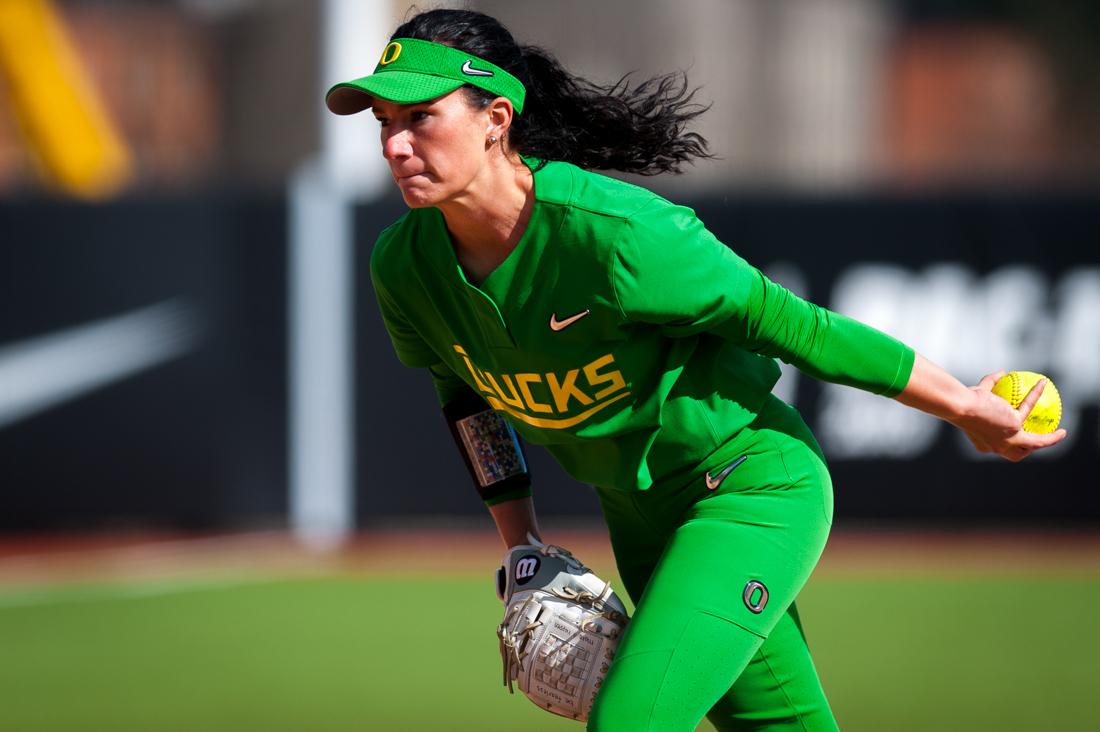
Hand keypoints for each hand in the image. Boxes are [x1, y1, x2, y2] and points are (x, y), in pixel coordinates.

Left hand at [953, 370, 1067, 461]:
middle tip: (1040, 440)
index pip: (1000, 447)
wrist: (960, 405)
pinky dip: (1036, 396)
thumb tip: (1001, 372)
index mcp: (985, 443)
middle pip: (1016, 455)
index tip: (1014, 435)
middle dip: (1029, 451)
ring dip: (1050, 440)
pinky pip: (1029, 410)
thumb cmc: (962, 400)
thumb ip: (989, 383)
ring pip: (1034, 444)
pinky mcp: (1014, 425)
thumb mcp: (976, 393)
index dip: (1008, 444)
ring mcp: (1007, 438)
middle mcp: (996, 445)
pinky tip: (1041, 386)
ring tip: (1061, 433)